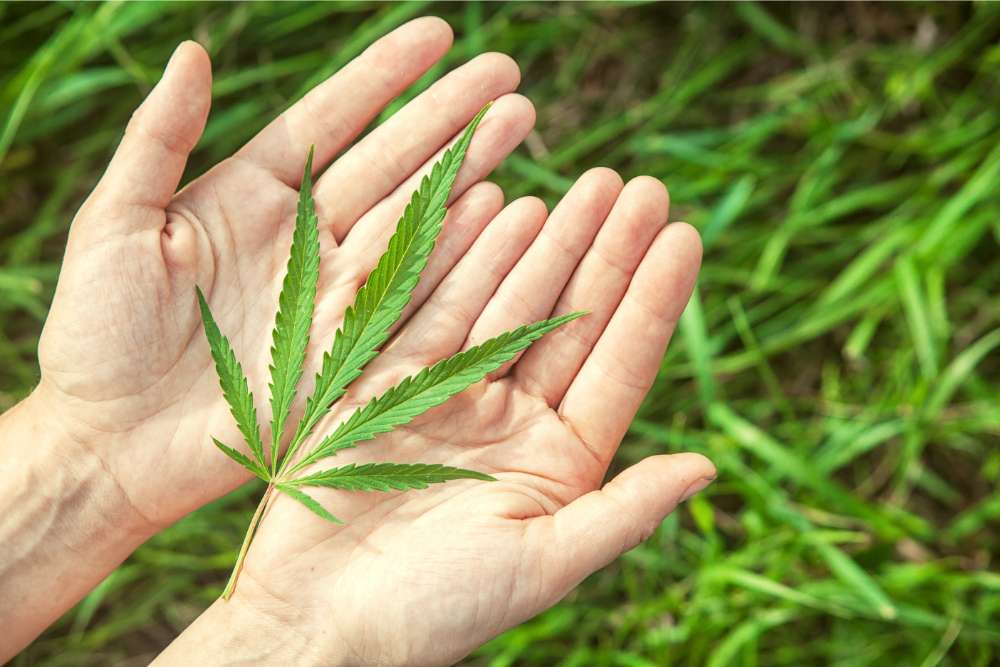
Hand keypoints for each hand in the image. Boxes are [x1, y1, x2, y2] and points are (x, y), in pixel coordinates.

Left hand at [31, 17, 531, 531]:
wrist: (110, 444)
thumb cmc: (95, 334)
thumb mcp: (114, 225)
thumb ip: (158, 140)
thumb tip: (195, 53)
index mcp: (249, 197)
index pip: (330, 121)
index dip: (384, 77)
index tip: (438, 35)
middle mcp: (304, 239)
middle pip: (391, 163)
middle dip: (450, 116)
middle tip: (509, 76)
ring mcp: (334, 294)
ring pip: (416, 219)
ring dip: (470, 171)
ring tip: (520, 122)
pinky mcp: (352, 348)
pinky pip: (416, 293)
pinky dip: (460, 253)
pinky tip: (502, 210)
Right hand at [159, 172, 714, 665]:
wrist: (316, 620)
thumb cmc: (434, 612)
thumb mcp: (542, 565)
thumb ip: (622, 513)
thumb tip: (706, 467)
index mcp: (557, 462)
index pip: (617, 366)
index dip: (652, 301)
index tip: (685, 235)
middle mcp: (511, 420)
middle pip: (569, 319)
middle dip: (605, 253)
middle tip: (641, 186)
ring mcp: (449, 393)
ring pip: (507, 300)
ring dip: (545, 243)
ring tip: (584, 187)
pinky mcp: (386, 378)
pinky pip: (431, 304)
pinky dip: (463, 256)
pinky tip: (497, 205)